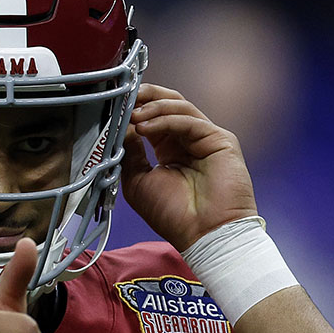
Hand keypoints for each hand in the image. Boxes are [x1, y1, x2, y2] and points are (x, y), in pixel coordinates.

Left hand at [121, 84, 258, 250]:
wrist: (204, 235)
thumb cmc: (173, 215)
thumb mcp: (137, 181)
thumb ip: (130, 152)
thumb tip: (120, 126)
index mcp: (169, 150)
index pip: (152, 117)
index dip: (134, 109)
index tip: (113, 106)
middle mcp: (187, 141)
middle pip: (168, 103)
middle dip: (145, 96)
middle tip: (124, 96)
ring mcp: (205, 138)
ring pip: (179, 106)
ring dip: (152, 107)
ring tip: (132, 116)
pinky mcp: (220, 140)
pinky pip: (189, 121)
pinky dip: (165, 119)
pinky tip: (145, 127)